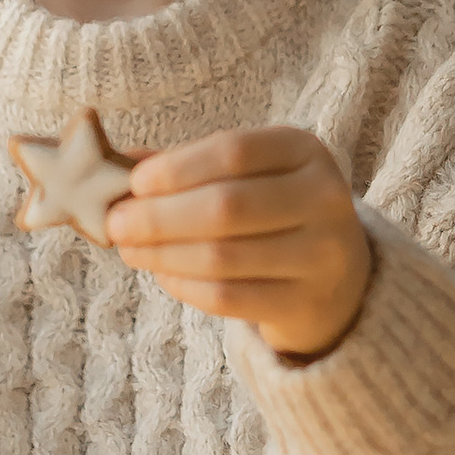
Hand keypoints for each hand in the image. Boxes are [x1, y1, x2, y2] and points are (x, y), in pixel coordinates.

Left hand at [107, 125, 372, 359]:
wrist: (339, 278)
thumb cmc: (274, 213)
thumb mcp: (246, 176)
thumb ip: (186, 167)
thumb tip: (115, 163)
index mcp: (305, 151)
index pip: (234, 151)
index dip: (177, 167)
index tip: (135, 182)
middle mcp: (324, 199)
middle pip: (226, 206)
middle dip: (159, 217)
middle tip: (115, 224)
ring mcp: (322, 255)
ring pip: (223, 257)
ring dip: (163, 254)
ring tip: (130, 250)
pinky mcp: (306, 304)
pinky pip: (229, 298)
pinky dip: (185, 286)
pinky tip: (164, 275)